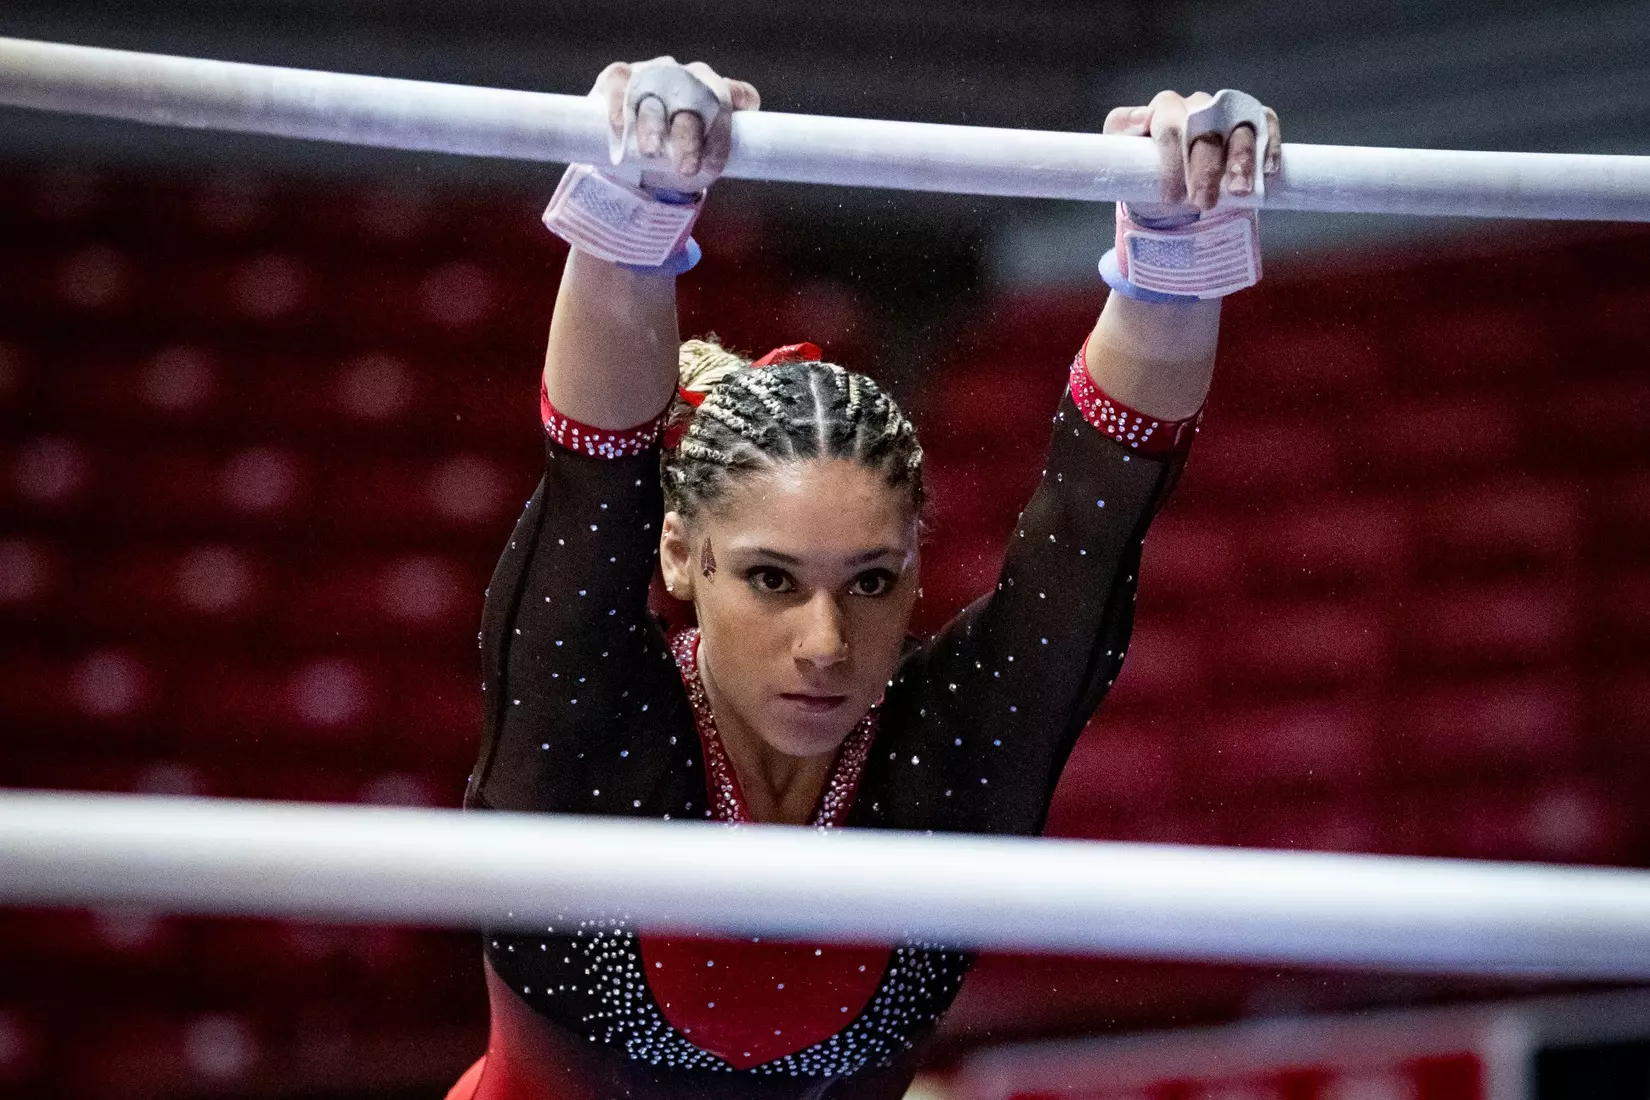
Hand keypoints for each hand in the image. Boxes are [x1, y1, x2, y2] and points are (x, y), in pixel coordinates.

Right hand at [590, 58, 760, 193]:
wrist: (639, 153)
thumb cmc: (681, 151)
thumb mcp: (707, 156)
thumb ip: (727, 151)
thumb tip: (745, 152)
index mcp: (715, 90)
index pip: (729, 99)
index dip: (722, 131)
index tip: (714, 164)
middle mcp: (686, 76)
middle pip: (692, 100)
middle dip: (688, 136)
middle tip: (686, 168)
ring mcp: (653, 73)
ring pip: (655, 94)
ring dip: (653, 124)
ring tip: (652, 152)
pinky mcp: (620, 77)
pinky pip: (620, 82)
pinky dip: (619, 103)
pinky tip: (620, 125)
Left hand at [1104, 90, 1280, 215]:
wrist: (1172, 187)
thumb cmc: (1145, 172)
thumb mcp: (1123, 159)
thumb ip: (1121, 138)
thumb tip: (1141, 120)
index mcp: (1165, 110)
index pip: (1170, 128)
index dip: (1173, 163)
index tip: (1172, 198)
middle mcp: (1198, 105)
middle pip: (1206, 130)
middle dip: (1205, 169)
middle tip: (1203, 204)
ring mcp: (1228, 112)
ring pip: (1239, 127)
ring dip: (1240, 160)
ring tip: (1239, 192)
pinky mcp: (1253, 123)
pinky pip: (1266, 124)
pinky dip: (1269, 146)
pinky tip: (1267, 171)